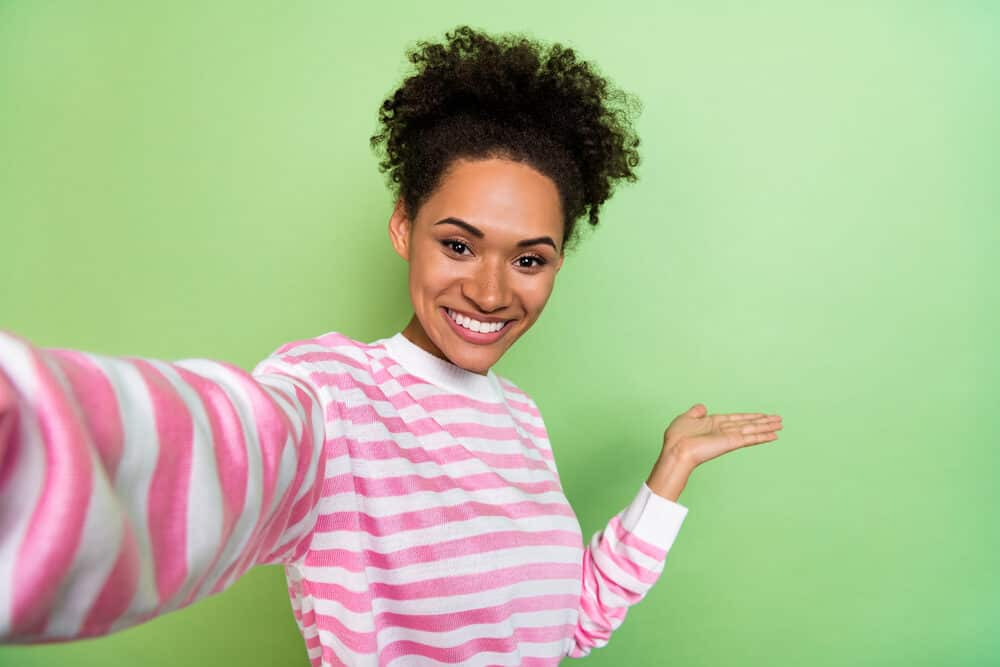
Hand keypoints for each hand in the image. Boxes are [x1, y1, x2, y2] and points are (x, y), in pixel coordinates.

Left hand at [662, 403, 782, 467]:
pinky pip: (750, 438)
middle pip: (749, 424)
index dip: (751, 416)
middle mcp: (724, 430)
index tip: (762, 415)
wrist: (676, 450)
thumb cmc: (677, 437)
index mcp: (714, 423)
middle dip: (764, 421)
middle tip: (779, 419)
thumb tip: (702, 407)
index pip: (737, 418)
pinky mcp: (731, 442)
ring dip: (767, 427)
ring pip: (753, 430)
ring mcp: (729, 437)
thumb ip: (696, 412)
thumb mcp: (685, 418)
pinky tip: (774, 435)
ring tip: (781, 424)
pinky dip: (763, 437)